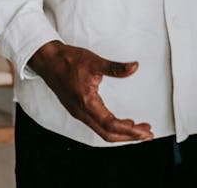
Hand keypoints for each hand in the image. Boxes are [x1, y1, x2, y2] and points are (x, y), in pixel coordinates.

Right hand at [27, 40, 152, 141]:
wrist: (49, 61)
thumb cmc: (69, 61)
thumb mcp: (95, 61)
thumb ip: (116, 67)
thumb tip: (134, 67)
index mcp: (86, 102)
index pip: (110, 124)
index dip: (129, 130)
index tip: (143, 131)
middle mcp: (82, 112)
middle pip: (107, 133)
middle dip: (129, 137)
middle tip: (147, 135)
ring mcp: (79, 112)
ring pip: (102, 131)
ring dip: (122, 134)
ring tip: (139, 131)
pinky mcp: (79, 110)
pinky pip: (97, 125)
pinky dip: (113, 128)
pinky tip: (124, 124)